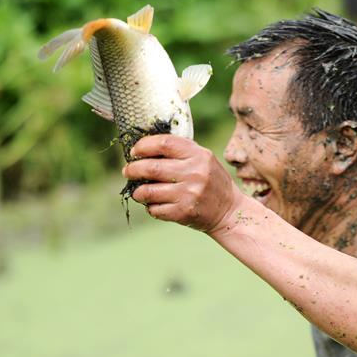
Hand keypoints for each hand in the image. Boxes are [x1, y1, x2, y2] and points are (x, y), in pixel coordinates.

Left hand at [122, 135, 241, 232]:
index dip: (143, 146)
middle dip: (133, 169)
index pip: (164, 143)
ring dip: (137, 191)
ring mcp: (188, 194)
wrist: (229, 211)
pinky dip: (149, 206)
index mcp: (199, 155)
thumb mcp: (203, 159)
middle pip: (151, 167)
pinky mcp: (183, 212)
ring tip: (137, 190)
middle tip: (128, 171)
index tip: (135, 151)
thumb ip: (180, 151)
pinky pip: (154, 209)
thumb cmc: (211, 181)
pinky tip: (154, 204)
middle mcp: (194, 173)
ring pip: (148, 191)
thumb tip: (143, 148)